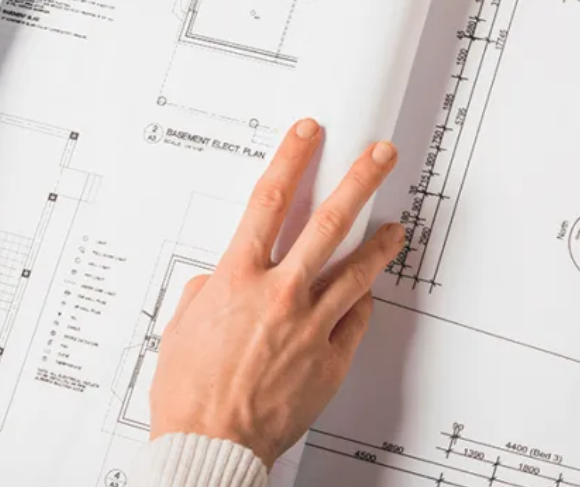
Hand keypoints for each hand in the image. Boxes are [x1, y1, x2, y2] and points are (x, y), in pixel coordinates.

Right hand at [149, 118, 404, 467]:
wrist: (211, 446)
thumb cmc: (190, 394)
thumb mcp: (182, 328)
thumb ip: (206, 292)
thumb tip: (220, 281)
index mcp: (237, 278)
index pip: (270, 199)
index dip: (293, 157)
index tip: (309, 134)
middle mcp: (279, 293)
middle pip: (329, 220)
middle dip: (361, 180)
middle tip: (382, 156)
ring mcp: (310, 324)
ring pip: (356, 268)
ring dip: (380, 241)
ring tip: (397, 226)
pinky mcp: (330, 357)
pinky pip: (355, 318)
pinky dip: (361, 301)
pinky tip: (367, 291)